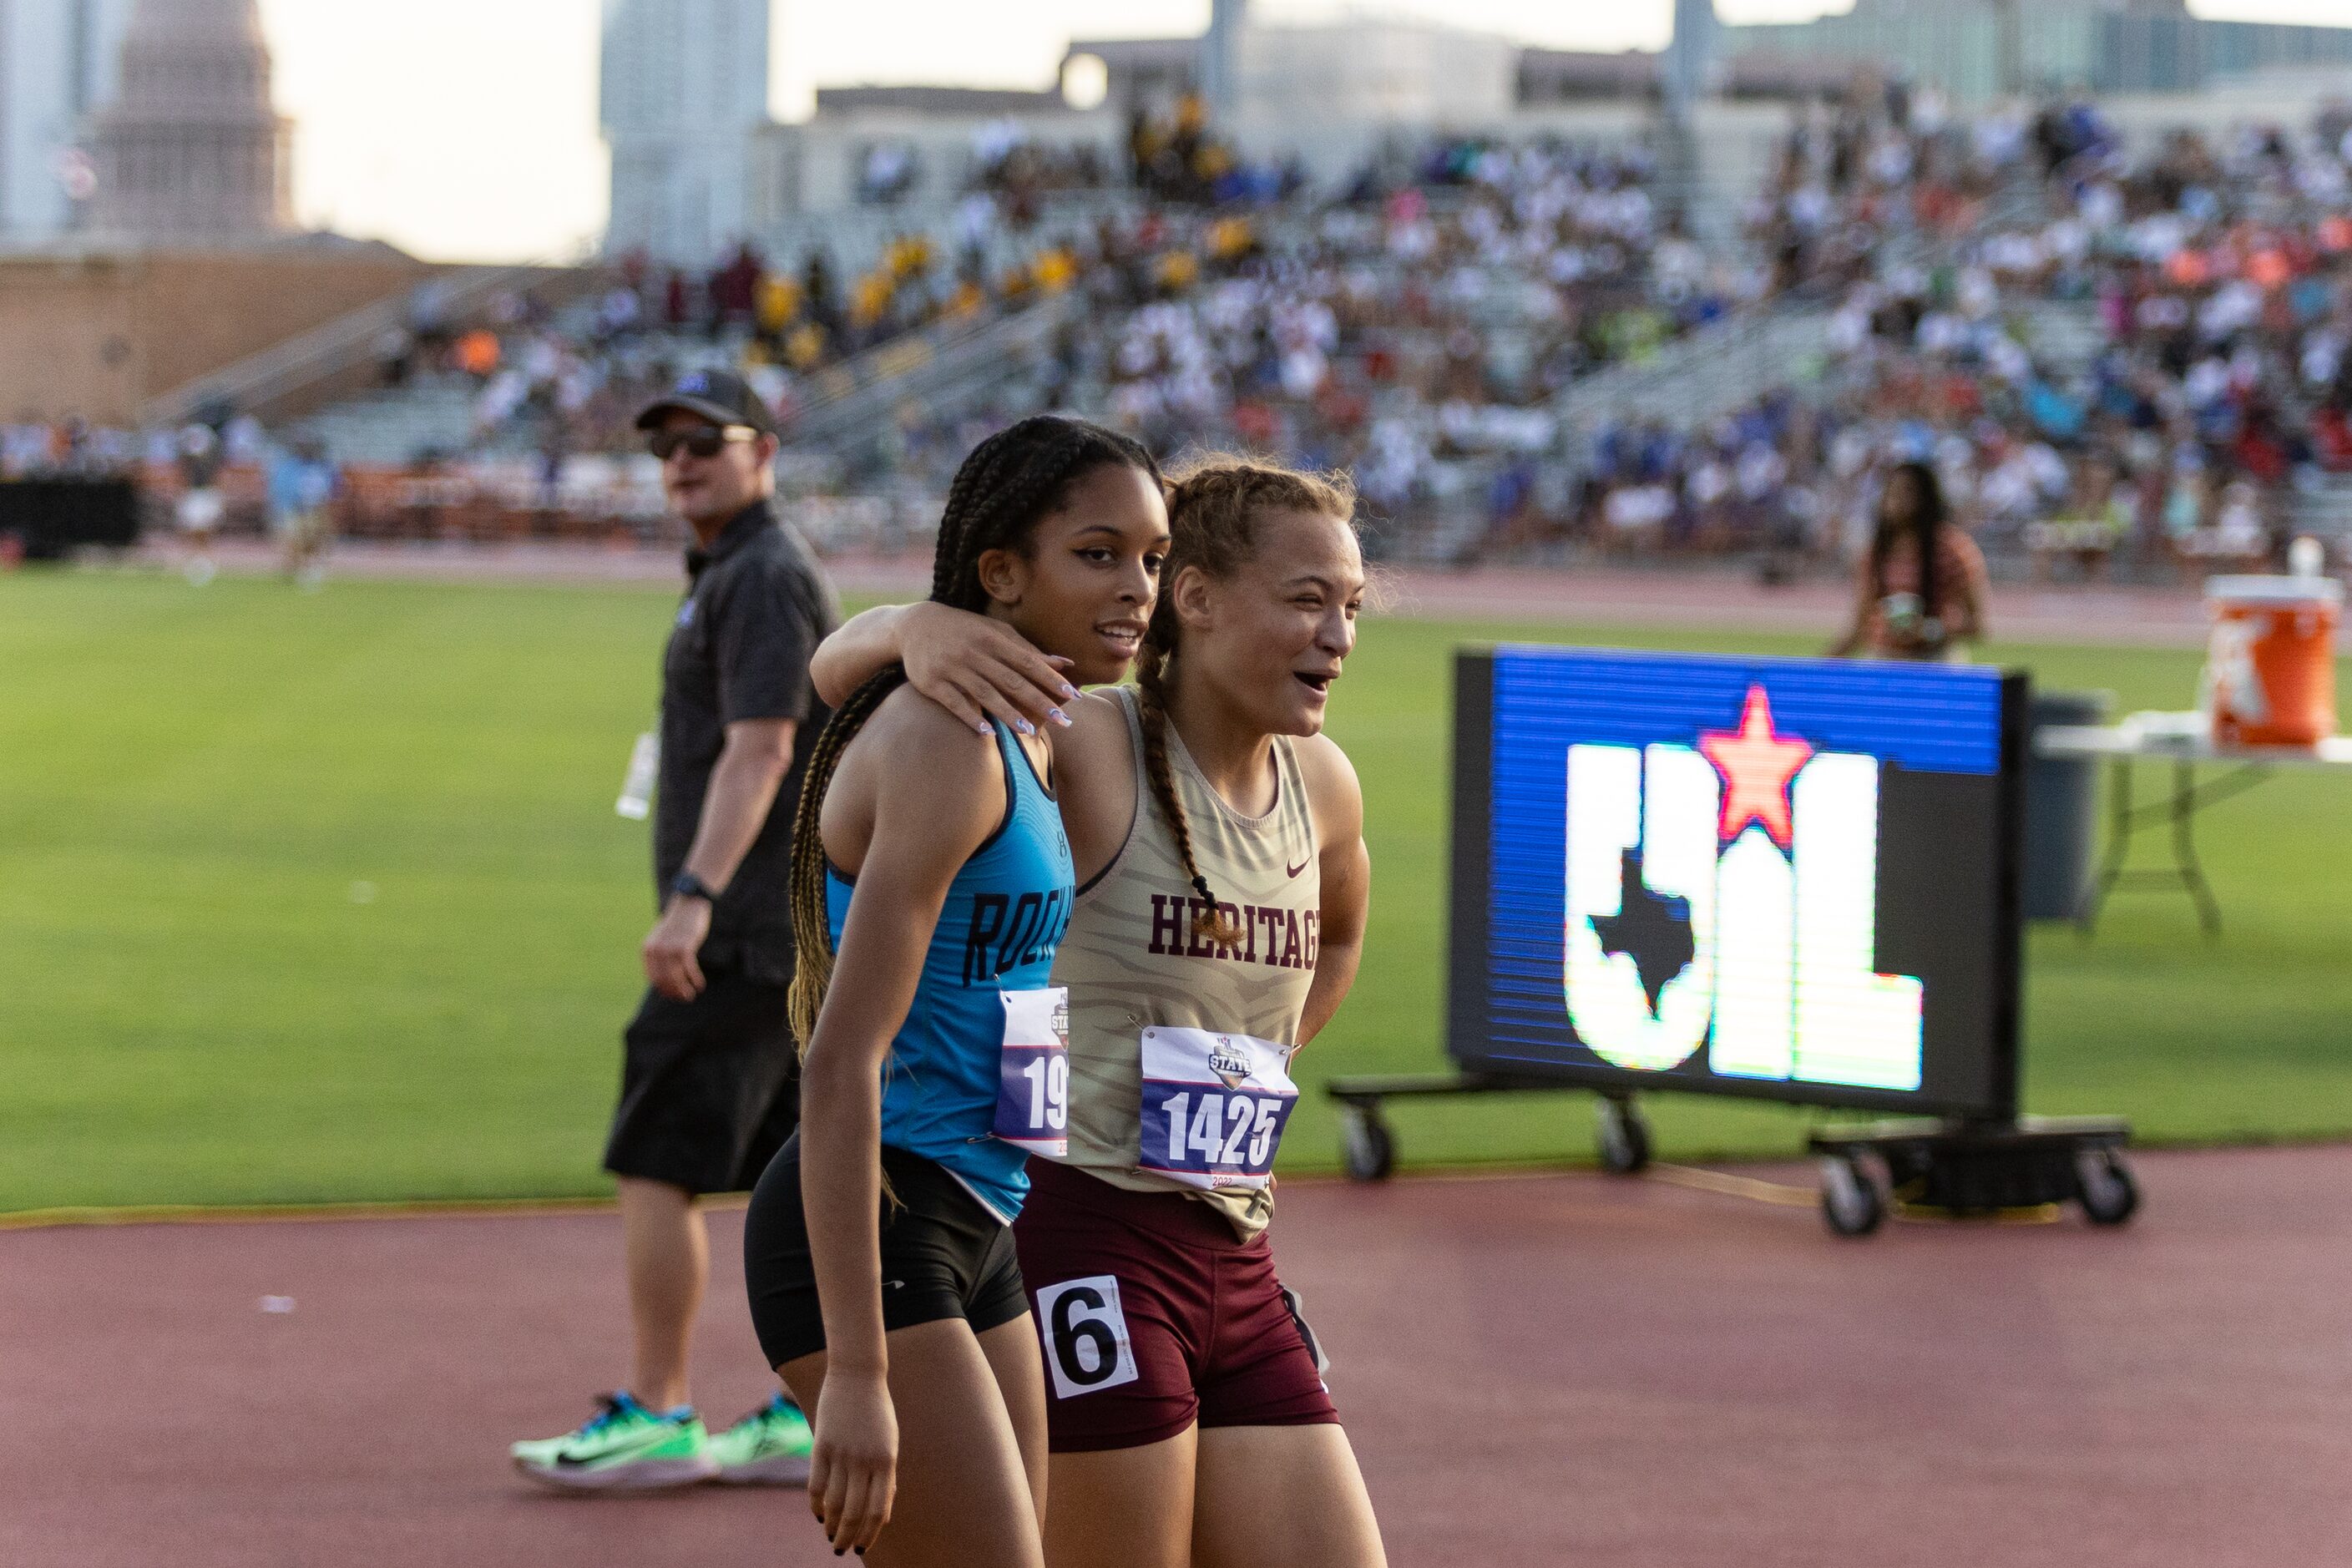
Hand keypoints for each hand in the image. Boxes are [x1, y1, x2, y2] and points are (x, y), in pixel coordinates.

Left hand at [642, 895, 711, 999]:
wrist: (688, 905)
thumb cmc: (677, 924)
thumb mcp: (662, 939)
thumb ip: (659, 956)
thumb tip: (665, 980)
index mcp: (647, 950)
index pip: (653, 978)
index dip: (664, 990)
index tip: (674, 996)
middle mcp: (656, 951)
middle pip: (664, 980)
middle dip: (674, 992)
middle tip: (684, 998)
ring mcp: (669, 949)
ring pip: (676, 977)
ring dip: (684, 989)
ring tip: (691, 995)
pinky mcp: (684, 947)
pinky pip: (689, 969)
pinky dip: (695, 979)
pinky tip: (699, 985)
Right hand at [808, 1370, 897, 1554]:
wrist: (858, 1374)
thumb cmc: (877, 1412)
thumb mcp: (889, 1442)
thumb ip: (885, 1476)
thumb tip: (883, 1512)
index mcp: (887, 1461)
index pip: (878, 1510)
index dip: (869, 1534)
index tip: (861, 1548)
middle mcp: (865, 1460)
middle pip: (854, 1512)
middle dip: (847, 1536)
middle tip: (840, 1549)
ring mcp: (841, 1452)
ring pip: (833, 1502)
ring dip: (830, 1524)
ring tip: (829, 1535)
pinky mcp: (821, 1444)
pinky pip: (816, 1484)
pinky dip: (815, 1504)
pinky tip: (817, 1513)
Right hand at [901, 602, 1079, 736]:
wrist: (915, 626)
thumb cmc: (965, 630)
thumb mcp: (996, 633)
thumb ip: (1028, 649)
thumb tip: (1066, 663)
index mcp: (993, 639)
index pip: (1028, 662)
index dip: (1052, 679)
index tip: (1074, 696)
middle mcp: (974, 653)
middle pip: (1012, 680)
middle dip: (1039, 701)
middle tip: (1062, 721)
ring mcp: (952, 668)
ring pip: (985, 693)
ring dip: (1008, 713)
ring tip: (1029, 731)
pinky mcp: (932, 683)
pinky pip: (955, 703)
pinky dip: (972, 718)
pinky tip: (988, 733)